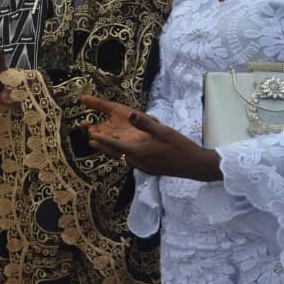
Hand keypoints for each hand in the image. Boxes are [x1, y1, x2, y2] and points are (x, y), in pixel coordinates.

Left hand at [80, 95, 221, 181]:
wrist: (194, 165)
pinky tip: (123, 149)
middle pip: (115, 153)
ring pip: (122, 157)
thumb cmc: (180, 146)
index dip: (102, 140)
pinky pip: (131, 160)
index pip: (115, 146)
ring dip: (112, 150)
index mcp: (138, 153)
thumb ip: (145, 123)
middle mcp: (137, 162)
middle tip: (89, 138)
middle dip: (102, 145)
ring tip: (101, 143)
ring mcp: (142, 167)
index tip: (90, 135)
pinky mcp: (147, 169)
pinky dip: (123, 154)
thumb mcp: (163, 131)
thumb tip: (131, 114)